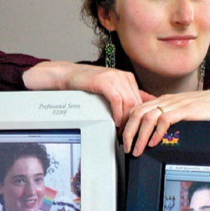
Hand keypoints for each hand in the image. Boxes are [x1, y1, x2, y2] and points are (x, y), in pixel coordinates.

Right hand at [24, 61, 151, 128]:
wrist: (68, 75)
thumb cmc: (87, 84)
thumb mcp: (111, 89)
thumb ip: (125, 96)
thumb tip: (139, 109)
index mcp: (128, 78)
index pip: (141, 100)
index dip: (140, 117)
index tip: (137, 129)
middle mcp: (123, 76)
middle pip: (136, 102)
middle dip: (134, 121)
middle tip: (130, 135)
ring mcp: (114, 77)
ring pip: (129, 103)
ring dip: (126, 120)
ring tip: (122, 132)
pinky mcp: (104, 81)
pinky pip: (117, 101)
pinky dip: (118, 114)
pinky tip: (116, 122)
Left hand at [123, 87, 209, 156]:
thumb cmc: (208, 108)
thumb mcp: (183, 111)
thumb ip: (169, 116)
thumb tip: (155, 131)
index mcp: (165, 100)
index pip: (138, 108)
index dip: (127, 124)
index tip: (124, 138)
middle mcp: (167, 100)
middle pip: (137, 112)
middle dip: (128, 131)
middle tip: (126, 147)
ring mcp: (176, 105)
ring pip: (147, 117)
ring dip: (139, 136)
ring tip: (138, 149)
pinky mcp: (185, 110)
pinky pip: (164, 120)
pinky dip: (156, 133)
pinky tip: (154, 143)